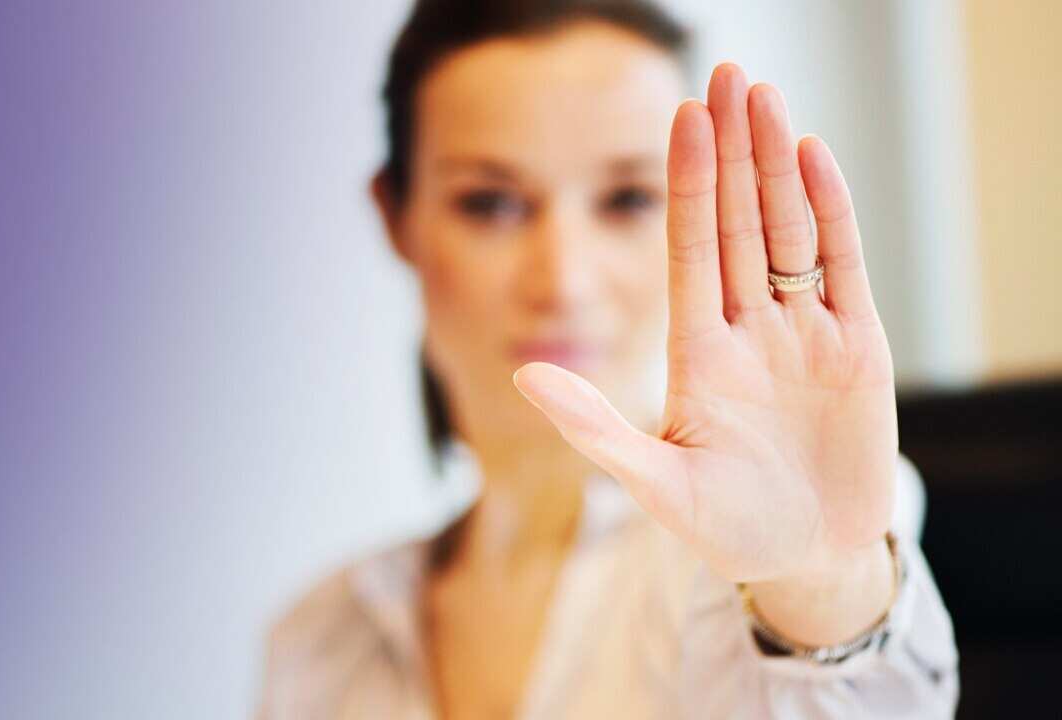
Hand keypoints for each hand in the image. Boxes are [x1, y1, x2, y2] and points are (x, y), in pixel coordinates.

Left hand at [512, 63, 896, 615]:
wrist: (807, 562)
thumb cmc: (727, 529)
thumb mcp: (656, 485)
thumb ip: (595, 429)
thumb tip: (523, 376)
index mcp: (698, 354)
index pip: (691, 248)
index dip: (688, 184)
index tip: (681, 119)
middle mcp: (750, 330)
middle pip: (741, 222)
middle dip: (732, 150)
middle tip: (727, 75)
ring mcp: (804, 335)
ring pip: (790, 231)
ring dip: (779, 165)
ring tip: (767, 99)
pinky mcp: (858, 350)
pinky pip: (844, 268)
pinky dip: (833, 214)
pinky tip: (815, 158)